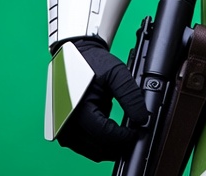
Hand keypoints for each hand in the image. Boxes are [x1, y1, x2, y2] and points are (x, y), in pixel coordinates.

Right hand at [55, 37, 148, 162]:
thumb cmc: (94, 62)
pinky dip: (98, 143)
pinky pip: (83, 145)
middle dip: (118, 145)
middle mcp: (66, 123)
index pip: (104, 134)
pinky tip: (111, 134)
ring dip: (108, 148)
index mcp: (77, 108)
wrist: (77, 55)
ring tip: (124, 136)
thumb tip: (142, 118)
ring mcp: (63, 129)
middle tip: (133, 136)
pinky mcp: (64, 129)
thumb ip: (130, 96)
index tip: (136, 132)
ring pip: (89, 150)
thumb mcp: (117, 73)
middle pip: (96, 148)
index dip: (123, 136)